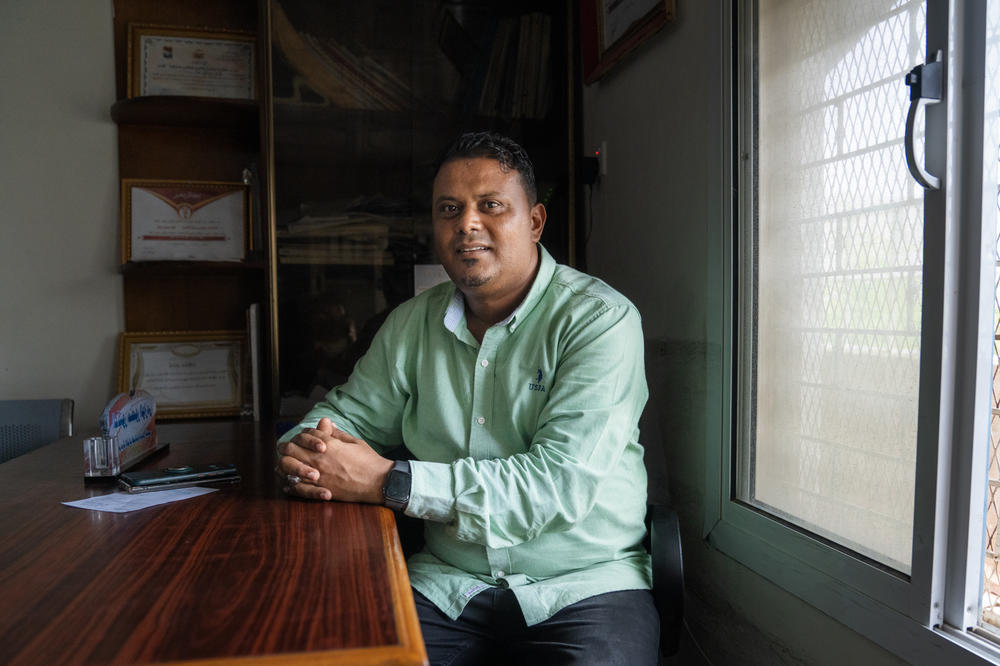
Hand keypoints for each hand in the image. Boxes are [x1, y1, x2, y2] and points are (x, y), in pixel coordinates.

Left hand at [277, 418, 392, 503]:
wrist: (378, 482)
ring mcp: (318, 475)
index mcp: (329, 444)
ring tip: (283, 465)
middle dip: (287, 446)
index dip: (304, 433)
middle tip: (285, 447)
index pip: (306, 434)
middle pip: (291, 448)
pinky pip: (298, 487)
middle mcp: (320, 459)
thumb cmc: (369, 461)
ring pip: (289, 467)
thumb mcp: (354, 441)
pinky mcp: (321, 490)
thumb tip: (326, 423)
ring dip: (284, 464)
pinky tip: (288, 484)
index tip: (304, 436)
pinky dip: (291, 485)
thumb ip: (337, 433)